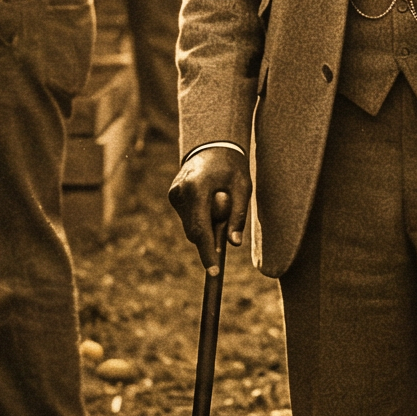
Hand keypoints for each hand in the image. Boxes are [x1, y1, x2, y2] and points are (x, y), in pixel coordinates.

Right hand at [169, 146, 250, 270]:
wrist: (212, 145)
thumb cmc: (231, 166)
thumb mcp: (243, 188)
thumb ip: (237, 215)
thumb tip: (233, 243)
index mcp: (197, 187)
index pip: (200, 228)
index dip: (207, 252)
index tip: (213, 270)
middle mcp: (181, 191)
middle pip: (193, 231)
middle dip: (210, 238)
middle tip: (227, 228)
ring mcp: (174, 194)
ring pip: (190, 225)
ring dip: (206, 225)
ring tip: (219, 201)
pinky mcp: (173, 196)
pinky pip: (187, 217)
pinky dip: (199, 217)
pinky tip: (208, 200)